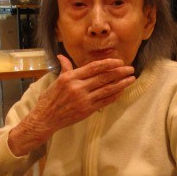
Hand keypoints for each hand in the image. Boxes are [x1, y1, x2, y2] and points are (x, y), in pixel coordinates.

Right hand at [8, 55, 135, 155]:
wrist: (45, 119)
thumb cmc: (49, 100)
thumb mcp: (56, 81)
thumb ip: (64, 68)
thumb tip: (62, 56)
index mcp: (70, 78)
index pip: (93, 67)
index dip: (108, 63)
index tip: (119, 61)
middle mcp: (78, 88)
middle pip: (103, 77)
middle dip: (119, 72)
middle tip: (131, 68)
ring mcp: (83, 100)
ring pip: (106, 90)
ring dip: (121, 84)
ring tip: (131, 79)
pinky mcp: (87, 111)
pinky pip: (104, 102)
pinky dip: (114, 96)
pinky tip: (122, 91)